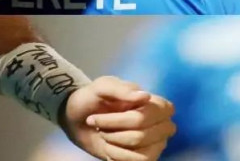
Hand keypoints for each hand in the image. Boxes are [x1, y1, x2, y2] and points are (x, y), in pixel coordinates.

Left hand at [61, 76, 175, 160]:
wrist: (78, 119)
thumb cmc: (94, 99)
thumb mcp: (102, 86)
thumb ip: (122, 89)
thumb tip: (146, 96)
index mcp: (156, 103)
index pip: (152, 114)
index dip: (124, 118)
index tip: (103, 111)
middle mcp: (161, 124)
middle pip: (142, 135)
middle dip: (113, 131)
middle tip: (98, 123)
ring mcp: (155, 143)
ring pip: (140, 153)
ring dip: (113, 143)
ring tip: (103, 133)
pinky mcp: (146, 158)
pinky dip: (115, 155)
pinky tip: (108, 147)